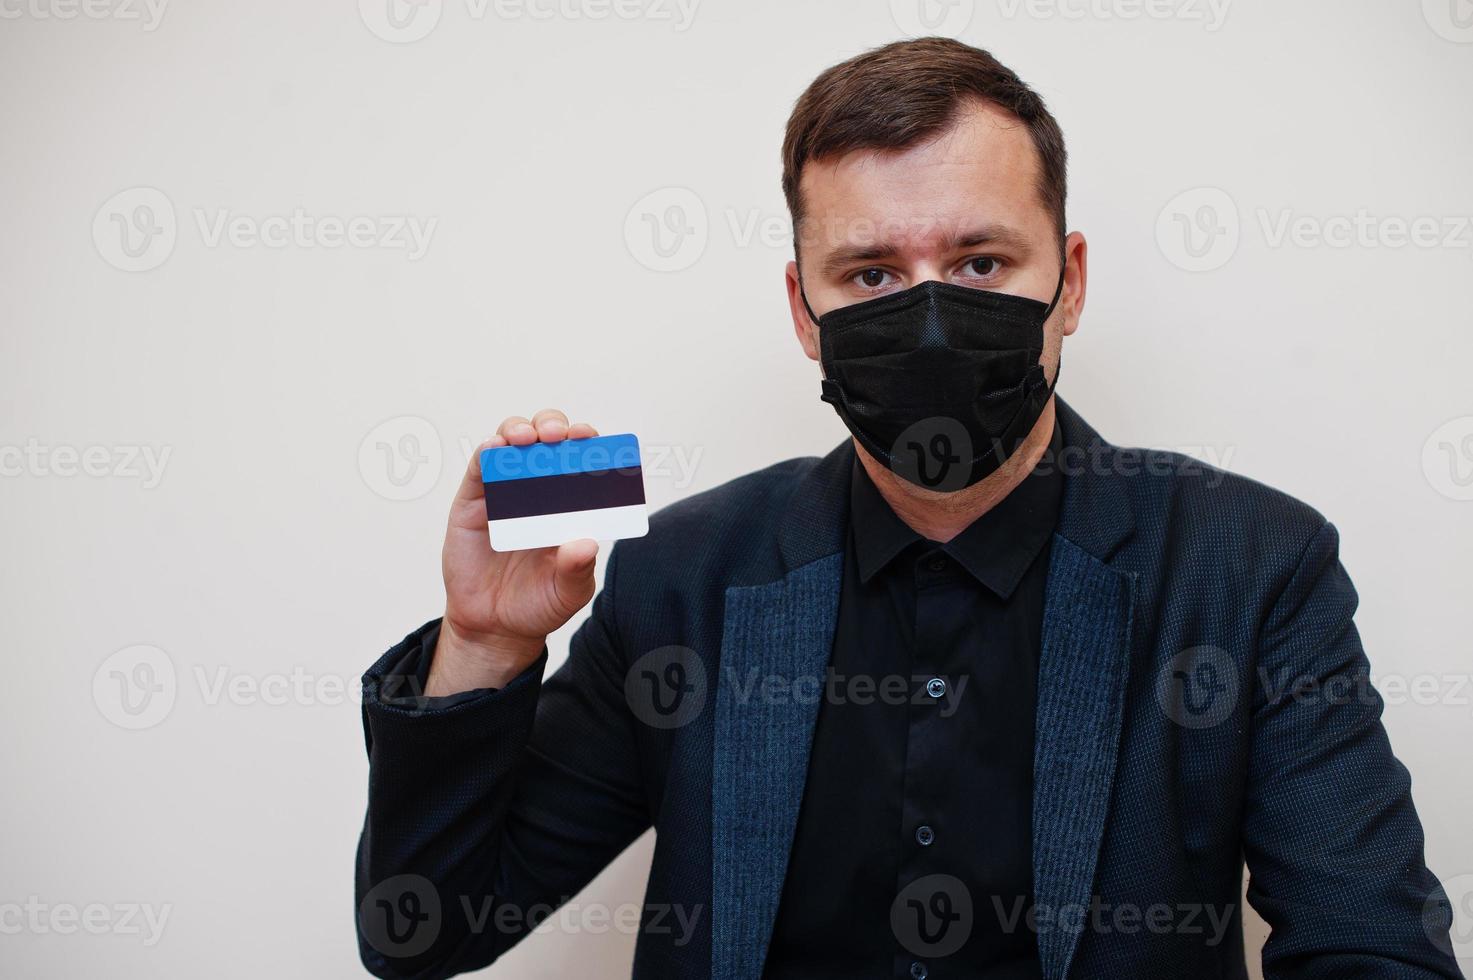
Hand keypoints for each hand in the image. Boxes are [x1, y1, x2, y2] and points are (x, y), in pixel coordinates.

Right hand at [427, 409, 601, 694]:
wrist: (494, 627)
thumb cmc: (538, 603)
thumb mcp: (568, 592)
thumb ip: (578, 570)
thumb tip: (587, 544)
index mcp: (572, 503)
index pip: (583, 460)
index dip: (589, 444)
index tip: (592, 440)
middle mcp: (540, 489)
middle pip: (548, 440)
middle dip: (555, 426)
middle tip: (560, 435)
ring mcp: (506, 491)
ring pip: (512, 443)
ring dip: (520, 430)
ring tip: (528, 438)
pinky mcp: (473, 501)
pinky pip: (480, 466)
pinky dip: (488, 451)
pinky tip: (495, 447)